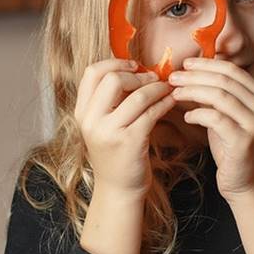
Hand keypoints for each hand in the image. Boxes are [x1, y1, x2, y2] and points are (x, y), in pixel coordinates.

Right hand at [74, 58, 174, 198]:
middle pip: (112, 79)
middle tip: (154, 78)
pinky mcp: (130, 142)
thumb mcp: (103, 125)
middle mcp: (90, 121)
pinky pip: (150, 113)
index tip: (134, 66)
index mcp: (81, 112)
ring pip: (136, 96)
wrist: (118, 189)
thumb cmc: (115, 154)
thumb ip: (109, 101)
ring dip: (156, 88)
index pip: (92, 73)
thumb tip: (133, 70)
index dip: (115, 63)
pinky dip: (164, 103)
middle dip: (138, 75)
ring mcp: (109, 132)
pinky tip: (171, 101)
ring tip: (167, 88)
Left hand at [168, 58, 253, 201]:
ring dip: (193, 92)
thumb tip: (191, 72)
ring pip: (220, 96)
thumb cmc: (231, 149)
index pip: (233, 71)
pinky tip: (187, 117)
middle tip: (173, 78)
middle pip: (225, 81)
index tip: (185, 64)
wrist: (245, 183)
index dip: (207, 64)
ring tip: (175, 94)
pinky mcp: (244, 141)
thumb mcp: (225, 116)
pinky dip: (197, 114)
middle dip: (195, 76)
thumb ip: (216, 96)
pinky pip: (216, 119)